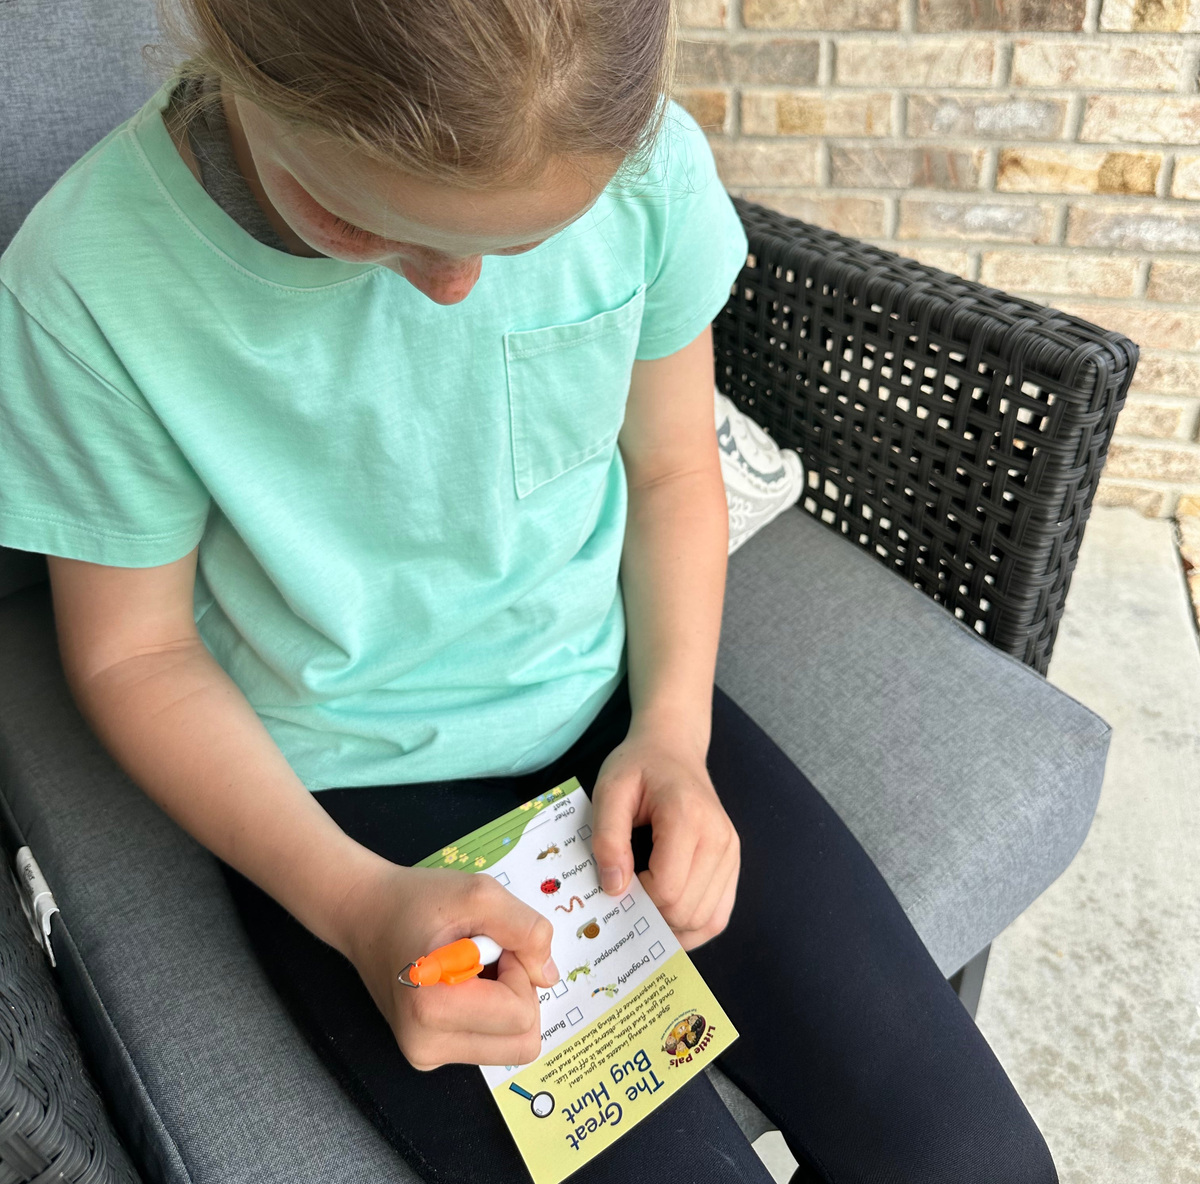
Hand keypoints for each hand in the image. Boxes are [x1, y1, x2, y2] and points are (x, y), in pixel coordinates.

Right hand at [338, 861, 557, 1069]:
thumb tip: (549, 976)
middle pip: (522, 1041)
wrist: (365, 913)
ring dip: (507, 1002)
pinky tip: (464, 980)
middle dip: (519, 992)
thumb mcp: (479, 894)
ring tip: (474, 966)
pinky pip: (488, 1042)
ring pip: (509, 1045)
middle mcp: (426, 1047)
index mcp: (432, 1010)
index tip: (492, 941)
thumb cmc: (415, 901)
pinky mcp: (428, 1053)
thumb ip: (526, 930)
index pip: (521, 1015)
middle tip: (487, 954)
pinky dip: (490, 1011)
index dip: (520, 970)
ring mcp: (425, 1055)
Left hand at [590, 722, 739, 949]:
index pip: (666, 888)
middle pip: (685, 909)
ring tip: (643, 905)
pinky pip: (717, 916)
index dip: (635, 897)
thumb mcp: (610, 790)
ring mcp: (731, 853)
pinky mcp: (733, 864)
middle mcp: (719, 838)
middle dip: (649, 914)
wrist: (673, 749)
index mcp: (688, 817)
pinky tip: (666, 918)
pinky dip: (691, 927)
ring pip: (704, 920)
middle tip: (626, 894)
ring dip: (669, 925)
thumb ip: (607, 838)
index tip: (615, 880)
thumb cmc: (639, 766)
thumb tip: (614, 889)